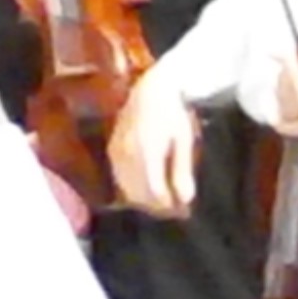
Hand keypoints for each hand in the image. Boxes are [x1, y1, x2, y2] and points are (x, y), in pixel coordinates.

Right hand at [107, 80, 197, 217]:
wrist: (150, 88)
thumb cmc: (171, 113)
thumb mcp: (182, 141)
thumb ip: (182, 171)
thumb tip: (185, 200)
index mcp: (146, 153)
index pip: (155, 193)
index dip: (170, 206)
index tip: (184, 211)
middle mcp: (127, 155)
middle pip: (139, 194)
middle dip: (158, 206)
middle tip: (175, 208)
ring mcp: (116, 152)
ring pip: (127, 188)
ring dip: (144, 199)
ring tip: (163, 199)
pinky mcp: (112, 149)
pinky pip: (119, 178)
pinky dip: (132, 188)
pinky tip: (146, 186)